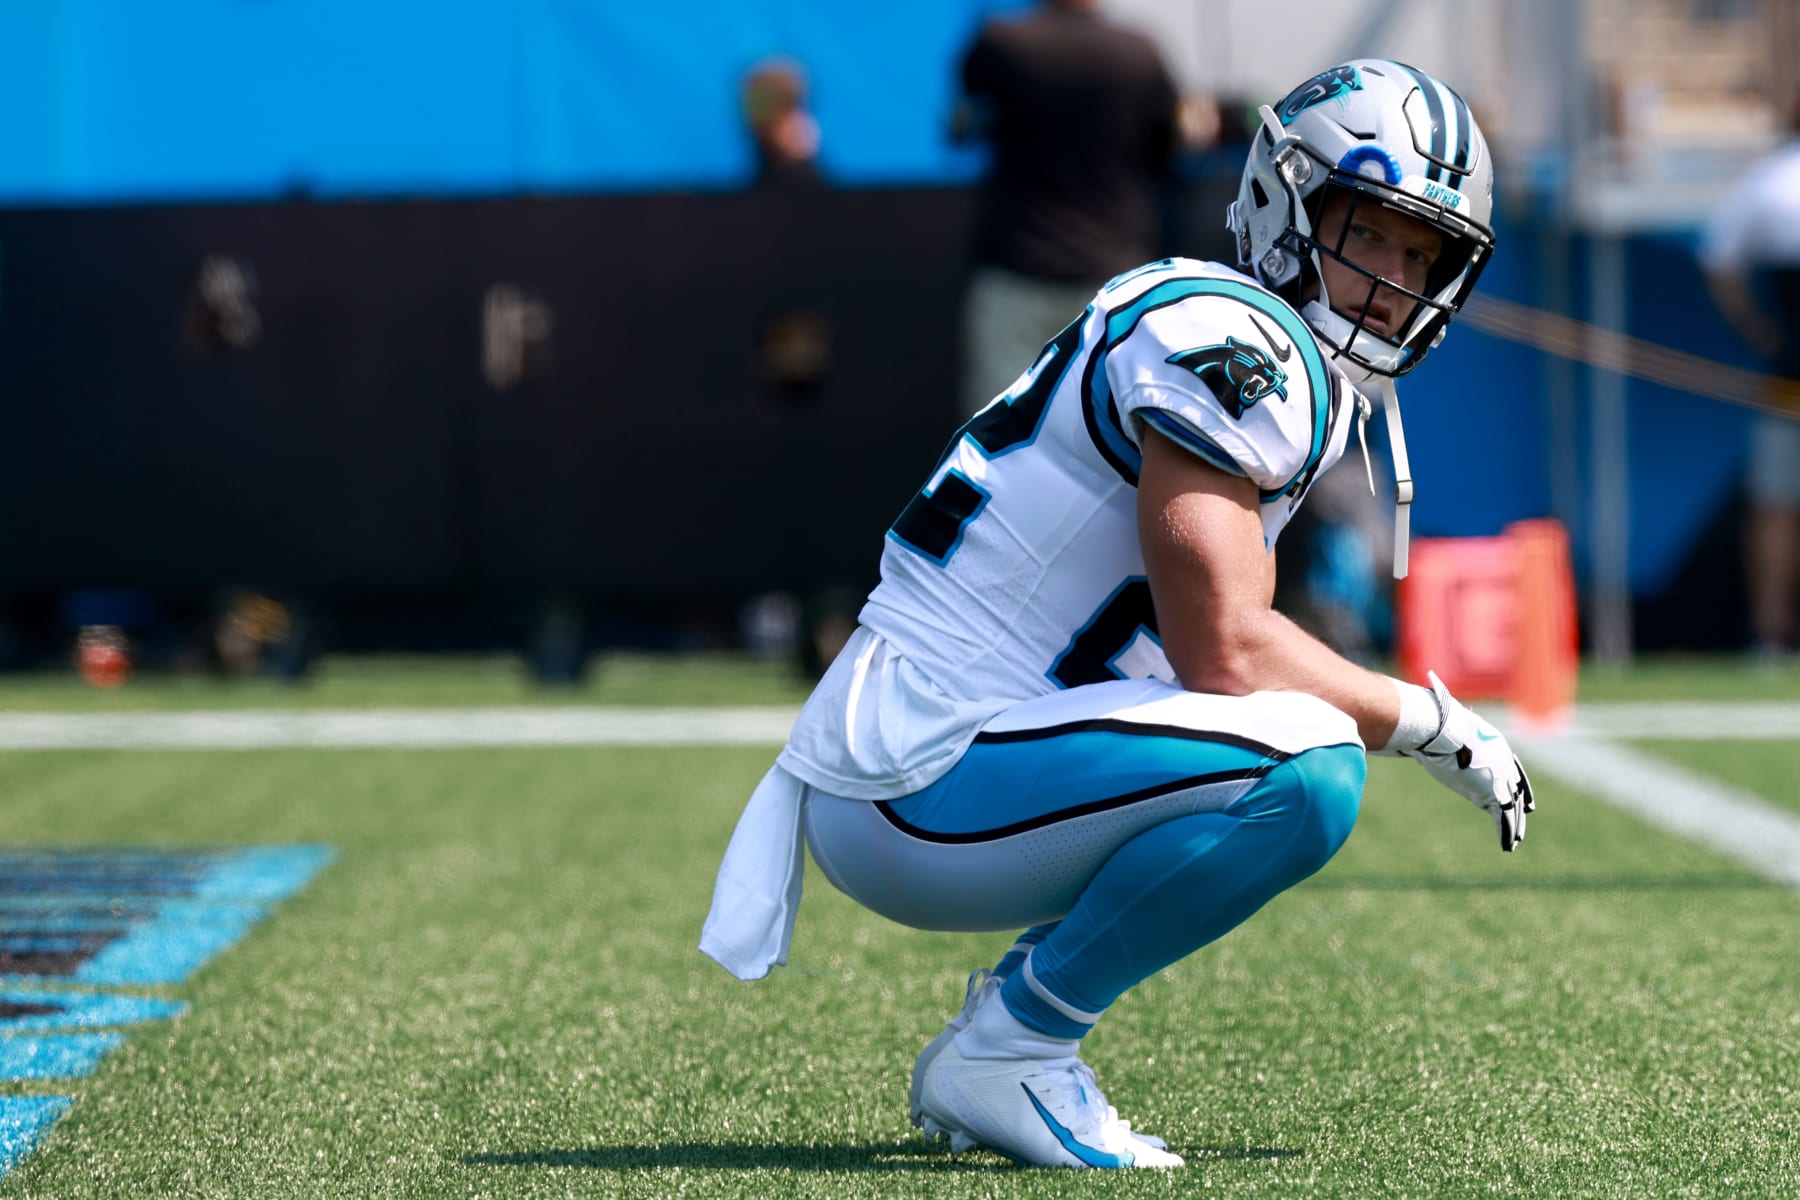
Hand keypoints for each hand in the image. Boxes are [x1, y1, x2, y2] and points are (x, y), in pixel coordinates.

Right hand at [1403, 672, 1535, 851]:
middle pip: (1516, 786)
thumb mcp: (1442, 726)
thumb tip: (1422, 708)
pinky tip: (1508, 845)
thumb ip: (1441, 728)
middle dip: (1520, 804)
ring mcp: (1500, 777)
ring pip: (1512, 806)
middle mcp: (1502, 760)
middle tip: (1524, 815)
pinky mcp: (1493, 792)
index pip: (1510, 765)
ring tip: (1514, 840)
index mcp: (1494, 742)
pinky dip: (1506, 832)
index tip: (1519, 789)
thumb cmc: (1434, 722)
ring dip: (1514, 825)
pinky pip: (1503, 817)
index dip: (1516, 779)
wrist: (1439, 728)